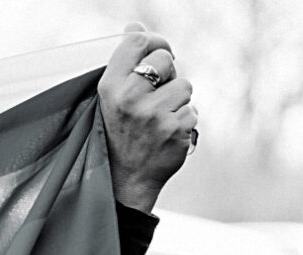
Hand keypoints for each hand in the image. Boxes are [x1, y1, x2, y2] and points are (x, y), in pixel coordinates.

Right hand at [99, 23, 197, 214]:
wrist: (123, 180)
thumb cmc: (118, 133)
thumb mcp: (111, 97)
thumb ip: (124, 62)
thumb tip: (134, 26)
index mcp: (110, 86)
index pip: (137, 42)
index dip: (154, 42)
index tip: (159, 51)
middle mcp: (130, 98)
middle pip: (166, 59)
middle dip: (167, 74)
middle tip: (156, 95)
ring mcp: (154, 115)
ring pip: (184, 85)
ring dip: (178, 100)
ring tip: (159, 119)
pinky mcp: (176, 129)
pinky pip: (192, 110)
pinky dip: (184, 121)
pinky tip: (166, 134)